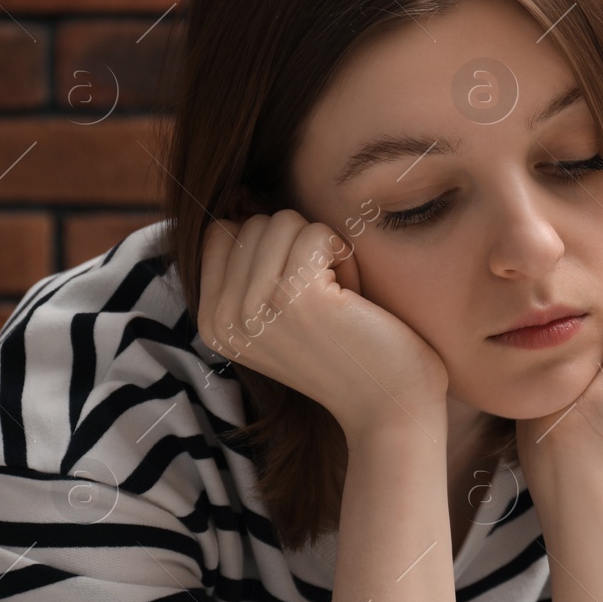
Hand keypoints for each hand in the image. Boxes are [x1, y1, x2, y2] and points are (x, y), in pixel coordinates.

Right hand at [198, 210, 448, 438]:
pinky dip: (345, 255)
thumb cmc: (350, 349)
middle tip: (326, 301)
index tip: (301, 295)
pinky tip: (353, 298)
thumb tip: (239, 194)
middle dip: (301, 249)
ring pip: (285, 221)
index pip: (222, 231)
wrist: (390, 407)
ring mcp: (254, 308)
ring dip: (325, 251)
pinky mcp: (295, 297)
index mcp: (212, 322)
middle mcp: (222, 319)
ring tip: (339, 301)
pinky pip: (318, 232)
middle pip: (254, 222)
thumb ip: (253, 265)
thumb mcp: (281, 310)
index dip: (274, 248)